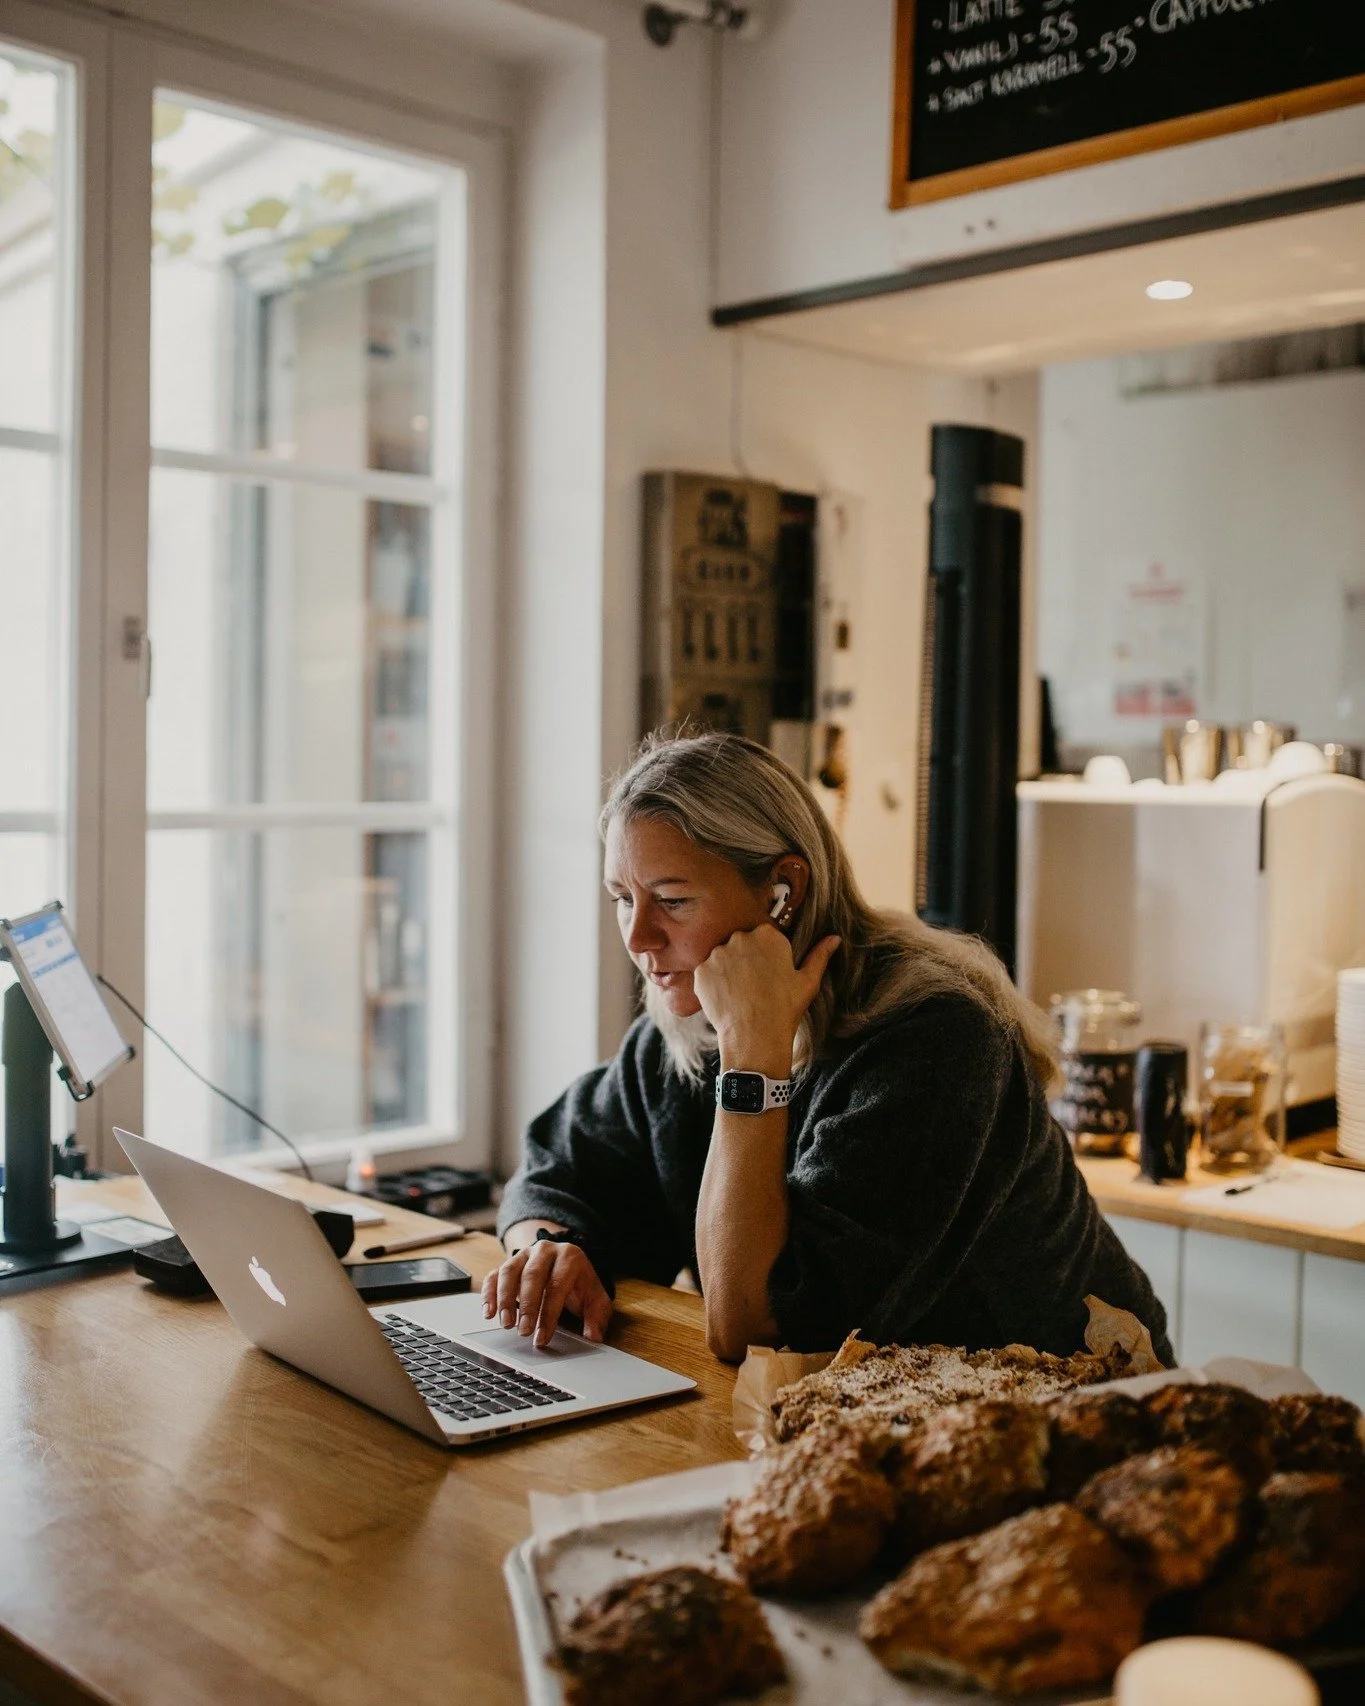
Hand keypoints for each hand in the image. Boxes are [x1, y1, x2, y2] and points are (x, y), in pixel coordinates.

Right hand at [480, 1239, 612, 1347]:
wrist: (566, 1262)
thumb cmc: (580, 1284)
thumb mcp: (596, 1298)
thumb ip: (597, 1316)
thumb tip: (593, 1336)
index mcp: (569, 1257)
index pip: (557, 1285)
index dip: (549, 1314)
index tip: (542, 1337)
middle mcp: (545, 1250)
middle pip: (532, 1276)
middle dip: (527, 1306)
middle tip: (522, 1331)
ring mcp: (525, 1254)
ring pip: (509, 1272)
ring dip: (505, 1299)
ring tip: (505, 1324)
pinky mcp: (509, 1262)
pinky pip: (494, 1275)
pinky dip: (489, 1293)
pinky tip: (488, 1313)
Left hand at [694, 923, 840, 1068]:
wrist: (755, 1036)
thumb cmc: (785, 1008)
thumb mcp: (808, 981)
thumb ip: (820, 955)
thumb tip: (835, 938)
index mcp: (768, 935)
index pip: (764, 937)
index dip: (768, 957)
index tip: (770, 974)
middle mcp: (740, 938)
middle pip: (741, 944)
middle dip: (746, 960)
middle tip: (755, 986)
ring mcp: (718, 954)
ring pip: (723, 957)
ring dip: (729, 971)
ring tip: (740, 994)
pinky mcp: (702, 971)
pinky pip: (707, 973)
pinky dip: (714, 984)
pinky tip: (727, 999)